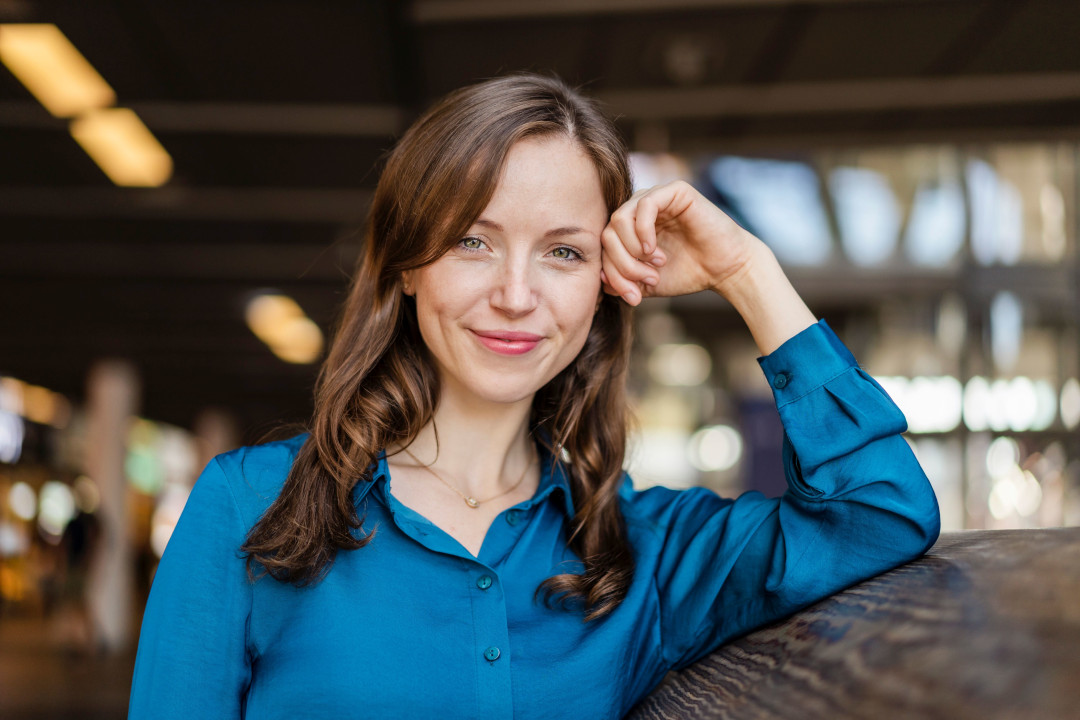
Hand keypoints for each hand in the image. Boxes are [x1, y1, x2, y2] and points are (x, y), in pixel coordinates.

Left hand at [599, 180, 763, 305]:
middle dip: (622, 264)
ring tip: (655, 265)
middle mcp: (638, 209)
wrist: (725, 269)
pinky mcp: (674, 191)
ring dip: (632, 250)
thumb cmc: (687, 273)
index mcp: (629, 227)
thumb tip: (599, 278)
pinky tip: (654, 250)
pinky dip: (643, 231)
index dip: (612, 274)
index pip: (604, 246)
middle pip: (607, 233)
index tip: (634, 296)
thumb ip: (621, 279)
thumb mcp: (646, 282)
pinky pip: (643, 205)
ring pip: (619, 218)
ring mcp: (655, 197)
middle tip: (647, 280)